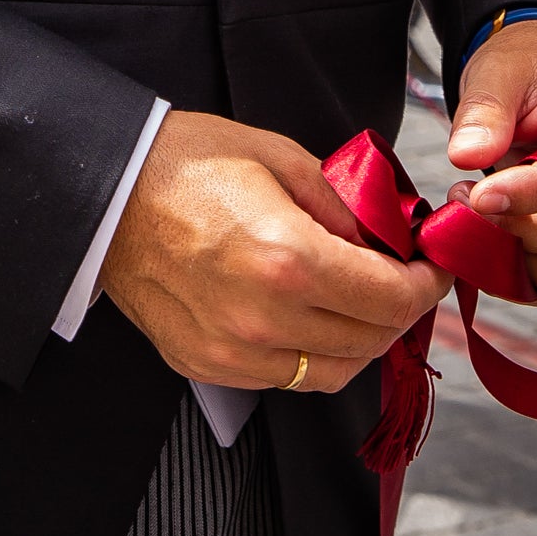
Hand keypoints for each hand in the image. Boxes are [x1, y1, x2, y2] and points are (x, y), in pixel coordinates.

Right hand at [99, 107, 446, 392]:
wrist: (104, 192)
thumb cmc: (186, 162)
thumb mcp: (280, 157)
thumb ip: (343, 205)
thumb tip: (384, 239)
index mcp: (286, 258)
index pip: (390, 299)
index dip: (426, 284)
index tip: (432, 265)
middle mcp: (262, 318)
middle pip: (370, 342)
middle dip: (401, 310)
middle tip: (405, 278)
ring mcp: (231, 351)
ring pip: (333, 373)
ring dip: (361, 340)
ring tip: (362, 300)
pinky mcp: (207, 365)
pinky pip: (285, 378)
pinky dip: (313, 354)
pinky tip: (310, 316)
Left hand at [445, 24, 536, 305]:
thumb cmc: (529, 73)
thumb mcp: (499, 72)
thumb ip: (484, 110)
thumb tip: (465, 155)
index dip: (536, 190)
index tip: (480, 196)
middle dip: (524, 225)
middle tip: (464, 200)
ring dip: (520, 251)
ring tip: (472, 213)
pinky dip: (525, 272)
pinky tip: (490, 241)